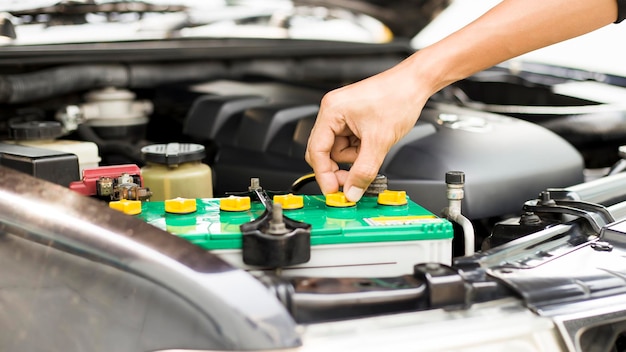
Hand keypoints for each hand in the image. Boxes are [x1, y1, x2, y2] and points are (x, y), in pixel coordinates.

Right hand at [305, 57, 429, 201]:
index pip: (317, 150)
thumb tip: (352, 191)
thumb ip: (364, 170)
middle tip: (353, 181)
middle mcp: (333, 111)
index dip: (324, 174)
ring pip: (339, 150)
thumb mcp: (379, 141)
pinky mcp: (353, 119)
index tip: (332, 191)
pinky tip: (373, 143)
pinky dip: (361, 149)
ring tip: (373, 148)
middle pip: (325, 151)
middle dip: (340, 166)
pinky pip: (350, 143)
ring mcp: (342, 115)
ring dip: (355, 156)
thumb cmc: (398, 97)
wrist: (415, 84)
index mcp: (332, 111)